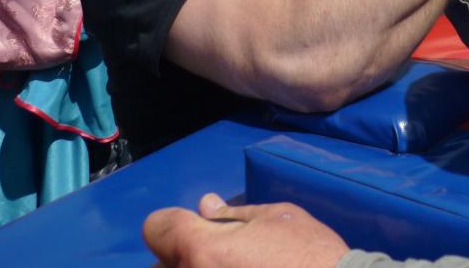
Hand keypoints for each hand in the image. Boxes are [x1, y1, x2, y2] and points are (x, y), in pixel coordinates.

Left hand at [143, 193, 347, 267]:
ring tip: (231, 267)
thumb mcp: (276, 218)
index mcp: (203, 248)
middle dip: (181, 255)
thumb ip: (233, 215)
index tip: (193, 224)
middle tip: (216, 253)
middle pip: (161, 264)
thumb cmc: (310, 254)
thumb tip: (207, 206)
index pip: (158, 227)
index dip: (173, 221)